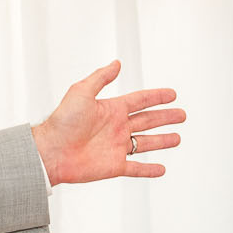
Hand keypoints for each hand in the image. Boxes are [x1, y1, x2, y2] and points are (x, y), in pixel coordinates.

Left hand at [31, 60, 184, 184]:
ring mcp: (116, 147)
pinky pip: (136, 168)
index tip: (172, 94)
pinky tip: (161, 169)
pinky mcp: (114, 166)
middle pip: (148, 121)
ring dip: (162, 141)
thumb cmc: (62, 121)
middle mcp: (116, 127)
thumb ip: (101, 78)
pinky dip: (149, 170)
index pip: (140, 100)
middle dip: (165, 117)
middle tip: (182, 115)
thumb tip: (116, 63)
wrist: (51, 151)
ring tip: (177, 139)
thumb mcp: (81, 91)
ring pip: (146, 143)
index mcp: (111, 109)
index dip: (157, 97)